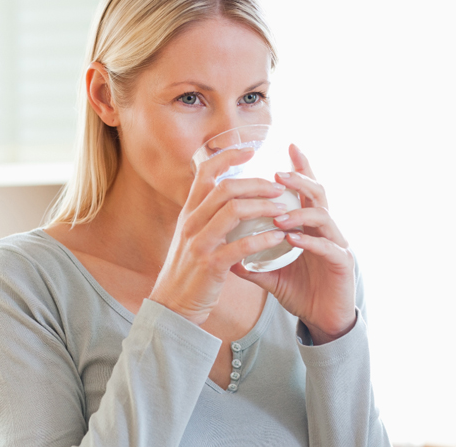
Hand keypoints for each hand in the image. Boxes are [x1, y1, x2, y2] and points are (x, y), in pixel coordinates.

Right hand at [149, 147, 289, 325]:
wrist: (171, 305)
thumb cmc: (188, 271)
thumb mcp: (190, 237)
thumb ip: (206, 216)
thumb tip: (226, 197)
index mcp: (188, 213)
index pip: (204, 173)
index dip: (227, 157)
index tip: (249, 150)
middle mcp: (191, 222)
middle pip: (225, 188)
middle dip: (256, 183)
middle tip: (279, 186)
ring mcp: (199, 243)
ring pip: (233, 211)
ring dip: (263, 206)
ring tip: (284, 209)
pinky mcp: (210, 264)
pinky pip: (240, 245)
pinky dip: (263, 239)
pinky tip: (279, 237)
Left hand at [232, 144, 355, 344]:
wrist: (323, 322)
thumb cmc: (301, 293)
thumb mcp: (271, 275)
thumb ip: (251, 262)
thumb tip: (223, 253)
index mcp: (310, 226)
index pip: (306, 191)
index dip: (300, 167)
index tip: (288, 145)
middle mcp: (327, 230)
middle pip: (318, 193)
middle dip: (299, 180)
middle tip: (278, 173)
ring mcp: (337, 244)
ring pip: (323, 216)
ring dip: (299, 212)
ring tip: (277, 215)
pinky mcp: (343, 263)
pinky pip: (327, 246)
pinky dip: (308, 240)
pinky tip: (291, 238)